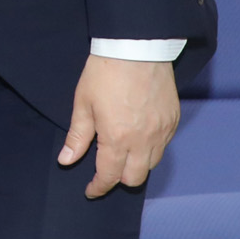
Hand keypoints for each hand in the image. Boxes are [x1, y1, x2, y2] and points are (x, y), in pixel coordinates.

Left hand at [58, 54, 180, 197]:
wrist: (136, 48)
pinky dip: (150, 150)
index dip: (98, 187)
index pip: (109, 176)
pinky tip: (138, 139)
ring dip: (136, 165)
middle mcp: (144, 141)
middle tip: (105, 171)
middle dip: (118, 179)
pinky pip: (163, 146)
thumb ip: (77, 137)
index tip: (90, 190)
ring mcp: (162, 132)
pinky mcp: (173, 121)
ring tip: (121, 155)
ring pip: (152, 164)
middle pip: (135, 178)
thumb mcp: (83, 104)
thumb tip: (66, 160)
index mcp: (117, 139)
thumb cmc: (104, 73)